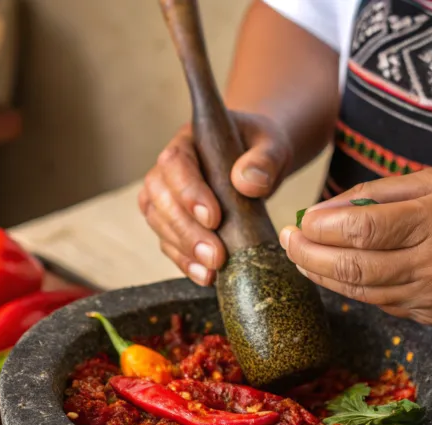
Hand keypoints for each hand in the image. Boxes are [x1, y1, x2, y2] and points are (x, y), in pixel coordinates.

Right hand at [138, 112, 292, 285]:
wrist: (258, 163)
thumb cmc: (261, 150)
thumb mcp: (272, 146)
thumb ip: (265, 159)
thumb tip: (247, 183)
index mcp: (188, 142)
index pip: (175, 164)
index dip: (188, 193)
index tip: (213, 218)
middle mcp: (168, 170)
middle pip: (160, 199)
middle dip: (186, 231)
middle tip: (215, 255)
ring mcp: (165, 198)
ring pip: (160, 224)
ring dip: (183, 250)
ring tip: (212, 269)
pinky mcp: (171, 223)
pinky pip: (168, 244)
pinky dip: (184, 262)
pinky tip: (205, 276)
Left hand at [280, 168, 431, 325]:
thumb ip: (378, 193)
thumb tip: (324, 211)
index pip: (362, 230)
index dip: (322, 227)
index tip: (299, 219)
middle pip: (351, 267)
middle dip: (308, 255)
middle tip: (286, 241)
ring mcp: (431, 297)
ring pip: (359, 291)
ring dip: (321, 275)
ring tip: (301, 255)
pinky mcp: (430, 318)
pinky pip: (379, 303)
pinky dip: (351, 287)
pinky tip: (336, 272)